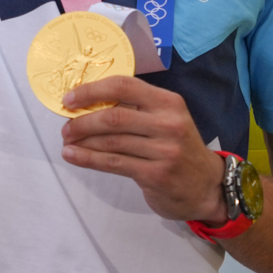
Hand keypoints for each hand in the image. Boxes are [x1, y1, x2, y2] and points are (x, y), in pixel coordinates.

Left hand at [58, 76, 230, 223]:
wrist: (207, 186)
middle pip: (115, 116)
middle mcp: (169, 123)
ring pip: (112, 141)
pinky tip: (74, 156)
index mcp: (168, 102)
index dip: (93, 90)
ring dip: (83, 141)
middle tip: (65, 126)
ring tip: (66, 142)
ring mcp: (164, 150)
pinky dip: (89, 159)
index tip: (70, 98)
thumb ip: (136, 109)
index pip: (124, 86)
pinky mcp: (156, 174)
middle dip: (83, 120)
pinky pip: (114, 163)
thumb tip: (88, 104)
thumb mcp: (167, 120)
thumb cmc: (179, 148)